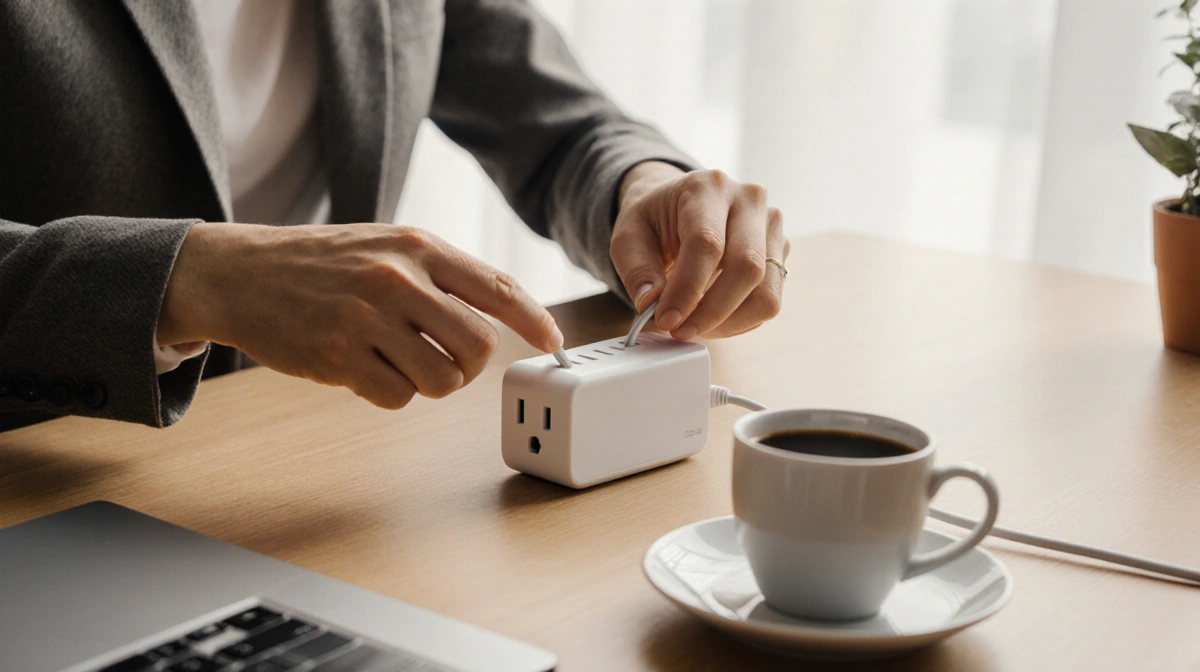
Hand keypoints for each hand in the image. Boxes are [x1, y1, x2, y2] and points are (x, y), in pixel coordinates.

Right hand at [158, 223, 562, 408]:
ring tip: (399, 364)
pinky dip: (389, 394)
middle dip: (469, 365)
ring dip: (430, 383)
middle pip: (478, 345)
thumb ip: (440, 274)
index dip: (534, 320)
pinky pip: (397, 397)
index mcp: (418, 247)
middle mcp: (398, 278)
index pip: (498, 287)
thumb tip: (500, 314)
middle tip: (445, 361)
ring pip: (442, 378)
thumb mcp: (386, 246)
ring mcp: (367, 318)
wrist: (241, 272)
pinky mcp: (338, 354)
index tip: (553, 343)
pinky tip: (365, 371)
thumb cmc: (323, 263)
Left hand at [610, 162, 787, 338]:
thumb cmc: (655, 220)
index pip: (708, 243)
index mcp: (708, 188)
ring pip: (766, 292)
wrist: (678, 207)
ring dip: (728, 322)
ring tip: (695, 325)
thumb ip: (637, 270)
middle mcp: (749, 201)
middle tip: (680, 330)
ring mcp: (771, 227)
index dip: (687, 289)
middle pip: (747, 267)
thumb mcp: (628, 238)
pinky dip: (739, 321)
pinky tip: (712, 317)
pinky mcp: (779, 252)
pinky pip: (768, 300)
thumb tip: (652, 304)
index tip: (666, 319)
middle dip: (711, 312)